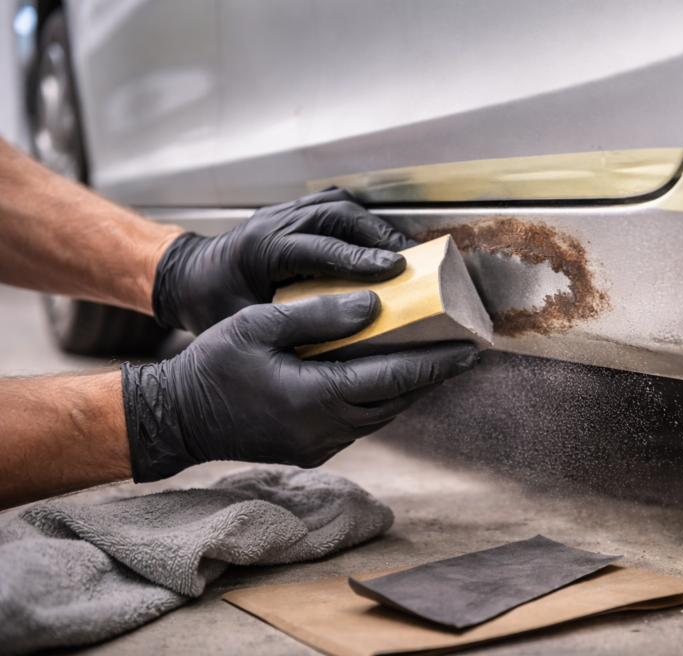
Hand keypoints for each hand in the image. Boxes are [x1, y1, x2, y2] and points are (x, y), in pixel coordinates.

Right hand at [121, 291, 478, 481]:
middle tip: (463, 352)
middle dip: (431, 377)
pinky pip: (359, 425)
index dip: (434, 363)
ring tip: (435, 362)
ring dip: (409, 391)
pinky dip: (380, 402)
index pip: (391, 378)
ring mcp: (319, 446)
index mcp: (314, 397)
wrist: (177, 419)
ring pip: (381, 417)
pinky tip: (388, 380)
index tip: (469, 350)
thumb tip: (374, 306)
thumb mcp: (259, 326)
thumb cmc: (213, 365)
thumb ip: (318, 316)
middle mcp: (324, 429)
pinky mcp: (312, 451)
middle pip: (395, 401)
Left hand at [151, 187, 416, 333]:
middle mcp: (274, 221)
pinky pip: (335, 206)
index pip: (317, 247)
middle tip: (411, 261)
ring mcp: (285, 212)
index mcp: (260, 248)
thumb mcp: (244, 324)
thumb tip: (339, 342)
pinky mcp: (295, 212)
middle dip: (377, 235)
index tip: (393, 269)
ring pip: (339, 205)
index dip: (358, 258)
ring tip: (405, 251)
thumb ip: (288, 327)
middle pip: (336, 214)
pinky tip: (382, 241)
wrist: (188, 277)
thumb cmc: (213, 304)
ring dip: (374, 225)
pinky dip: (363, 221)